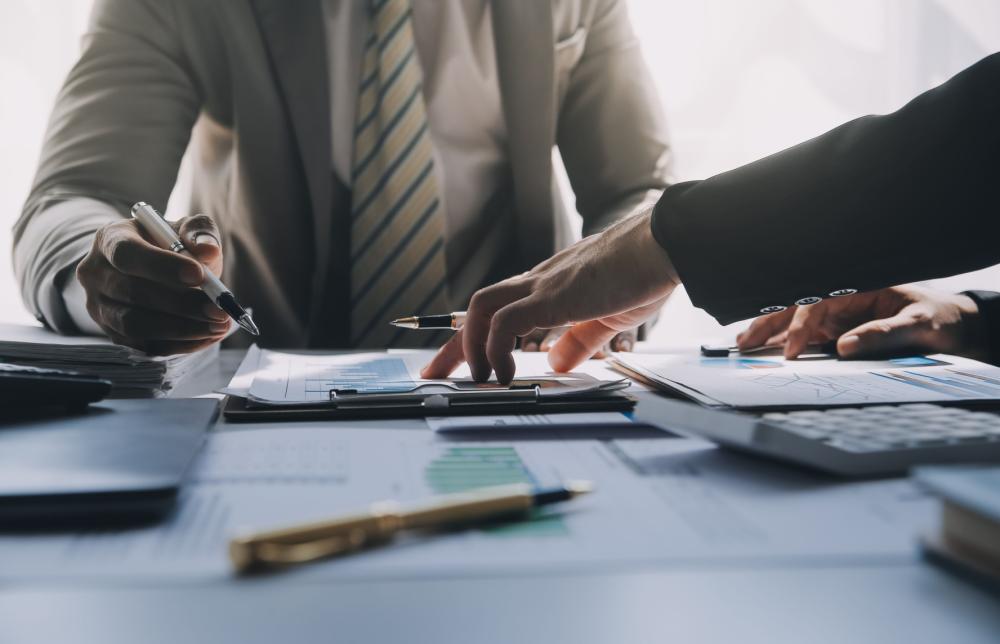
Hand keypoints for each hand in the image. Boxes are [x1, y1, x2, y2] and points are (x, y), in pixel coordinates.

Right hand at [76, 214, 230, 354]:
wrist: (149, 268)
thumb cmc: (169, 245)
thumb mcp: (185, 229)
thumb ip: (199, 233)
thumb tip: (208, 251)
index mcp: (110, 239)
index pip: (128, 253)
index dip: (162, 266)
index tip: (199, 275)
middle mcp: (96, 274)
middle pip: (133, 293)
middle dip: (182, 304)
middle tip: (219, 310)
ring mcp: (99, 307)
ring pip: (135, 325)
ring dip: (182, 329)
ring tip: (218, 326)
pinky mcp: (112, 333)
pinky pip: (144, 346)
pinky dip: (179, 344)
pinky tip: (207, 336)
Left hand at [422, 208, 676, 382]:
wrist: (662, 246)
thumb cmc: (641, 274)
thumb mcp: (606, 317)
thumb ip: (579, 339)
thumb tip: (558, 362)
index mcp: (548, 287)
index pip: (497, 311)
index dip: (472, 337)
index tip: (457, 363)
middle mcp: (538, 282)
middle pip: (477, 307)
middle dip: (453, 344)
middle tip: (434, 373)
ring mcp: (543, 286)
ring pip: (481, 307)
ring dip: (471, 345)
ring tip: (477, 378)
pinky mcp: (553, 295)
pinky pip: (506, 322)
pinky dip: (496, 349)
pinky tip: (506, 373)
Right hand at [737, 285, 986, 359]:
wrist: (954, 326)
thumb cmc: (940, 318)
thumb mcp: (918, 324)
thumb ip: (881, 334)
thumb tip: (843, 347)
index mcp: (857, 287)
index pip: (817, 302)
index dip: (800, 326)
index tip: (792, 351)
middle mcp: (842, 299)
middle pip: (796, 307)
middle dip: (768, 323)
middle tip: (744, 343)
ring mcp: (838, 316)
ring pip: (795, 320)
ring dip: (769, 331)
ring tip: (743, 344)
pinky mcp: (838, 331)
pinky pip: (807, 335)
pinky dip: (783, 342)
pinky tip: (764, 349)